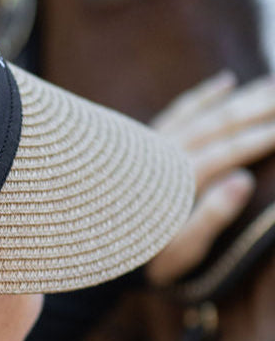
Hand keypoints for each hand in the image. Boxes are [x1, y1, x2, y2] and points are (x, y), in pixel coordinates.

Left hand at [147, 72, 274, 284]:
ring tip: (273, 81)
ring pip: (202, 112)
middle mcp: (164, 156)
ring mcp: (151, 146)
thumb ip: (209, 218)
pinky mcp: (139, 144)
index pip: (230, 151)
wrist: (85, 245)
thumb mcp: (177, 251)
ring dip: (240, 96)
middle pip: (220, 123)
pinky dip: (202, 96)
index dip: (263, 137)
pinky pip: (176, 112)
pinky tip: (225, 82)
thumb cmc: (138, 259)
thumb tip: (243, 180)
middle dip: (259, 106)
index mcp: (178, 182)